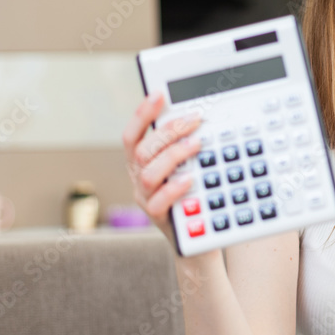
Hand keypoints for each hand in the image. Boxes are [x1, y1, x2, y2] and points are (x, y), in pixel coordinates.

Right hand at [121, 92, 203, 240]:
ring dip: (173, 155)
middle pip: (142, 150)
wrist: (198, 238)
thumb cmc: (194, 195)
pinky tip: (190, 179)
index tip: (158, 95)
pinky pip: (158, 202)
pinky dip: (174, 188)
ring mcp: (146, 198)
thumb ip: (187, 146)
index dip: (142, 114)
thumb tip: (202, 117)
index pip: (132, 135)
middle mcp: (139, 179)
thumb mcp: (189, 166)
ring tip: (196, 145)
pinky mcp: (158, 218)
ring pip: (149, 173)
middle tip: (194, 120)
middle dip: (168, 131)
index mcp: (141, 163)